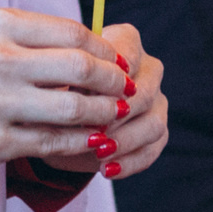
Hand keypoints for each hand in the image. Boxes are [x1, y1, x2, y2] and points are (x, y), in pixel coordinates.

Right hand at [0, 9, 134, 178]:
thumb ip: (30, 36)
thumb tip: (87, 47)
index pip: (72, 33)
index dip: (105, 50)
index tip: (118, 61)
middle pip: (81, 68)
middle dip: (114, 81)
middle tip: (126, 88)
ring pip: (74, 109)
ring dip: (104, 113)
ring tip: (114, 114)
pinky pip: (53, 142)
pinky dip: (80, 142)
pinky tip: (92, 139)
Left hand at [40, 23, 166, 180]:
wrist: (58, 119)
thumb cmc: (56, 91)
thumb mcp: (54, 83)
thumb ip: (69, 85)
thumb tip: (78, 101)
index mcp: (125, 41)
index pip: (127, 55)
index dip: (105, 80)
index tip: (79, 98)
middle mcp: (147, 67)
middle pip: (144, 91)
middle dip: (115, 116)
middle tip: (90, 132)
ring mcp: (157, 100)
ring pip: (153, 122)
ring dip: (124, 142)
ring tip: (98, 154)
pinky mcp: (157, 131)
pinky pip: (152, 148)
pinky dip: (129, 162)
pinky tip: (107, 170)